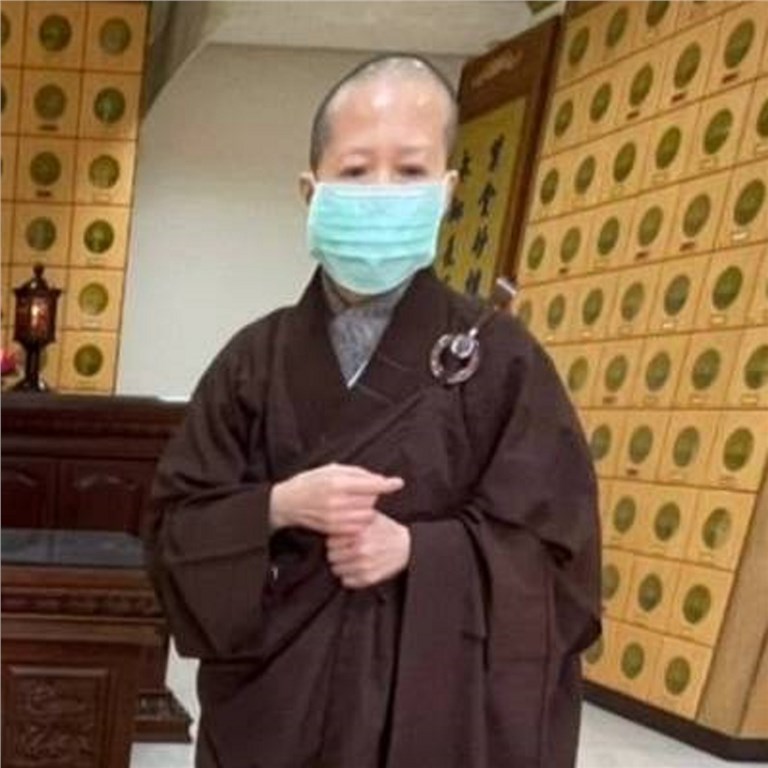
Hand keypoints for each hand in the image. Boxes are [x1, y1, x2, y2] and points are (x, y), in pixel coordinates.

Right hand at [269, 463, 402, 535]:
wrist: (287, 503)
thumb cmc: (310, 482)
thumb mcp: (331, 469)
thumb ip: (356, 473)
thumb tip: (379, 479)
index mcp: (337, 483)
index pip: (369, 484)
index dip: (386, 483)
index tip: (398, 483)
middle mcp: (337, 501)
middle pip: (371, 500)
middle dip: (371, 494)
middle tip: (361, 490)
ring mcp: (335, 518)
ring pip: (367, 514)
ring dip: (367, 508)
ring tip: (355, 502)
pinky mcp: (333, 529)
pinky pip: (357, 526)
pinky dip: (360, 520)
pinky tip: (351, 513)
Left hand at [326, 513, 410, 588]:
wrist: (408, 547)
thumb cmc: (387, 530)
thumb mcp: (372, 517)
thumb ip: (353, 516)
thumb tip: (334, 515)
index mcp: (359, 533)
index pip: (330, 542)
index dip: (335, 541)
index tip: (341, 541)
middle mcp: (361, 550)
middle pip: (331, 556)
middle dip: (337, 553)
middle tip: (345, 551)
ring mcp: (364, 566)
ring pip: (336, 570)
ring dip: (342, 565)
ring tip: (351, 560)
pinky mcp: (369, 578)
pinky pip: (346, 581)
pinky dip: (349, 576)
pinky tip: (356, 569)